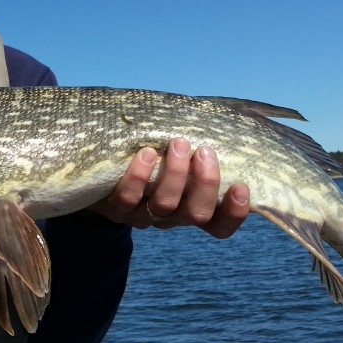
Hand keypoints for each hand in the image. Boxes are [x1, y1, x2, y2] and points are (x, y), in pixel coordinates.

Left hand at [89, 138, 248, 238]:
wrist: (100, 174)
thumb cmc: (152, 157)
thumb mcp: (179, 154)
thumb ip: (200, 144)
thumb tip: (228, 115)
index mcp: (190, 208)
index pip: (219, 226)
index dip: (234, 213)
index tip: (241, 186)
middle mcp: (170, 217)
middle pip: (196, 214)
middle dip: (205, 183)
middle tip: (204, 151)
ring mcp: (142, 215)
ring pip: (164, 205)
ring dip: (175, 174)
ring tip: (179, 144)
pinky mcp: (114, 208)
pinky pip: (128, 198)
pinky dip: (139, 176)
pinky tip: (146, 153)